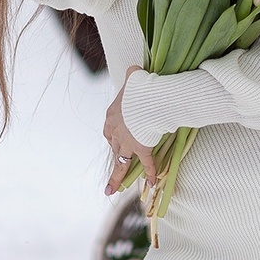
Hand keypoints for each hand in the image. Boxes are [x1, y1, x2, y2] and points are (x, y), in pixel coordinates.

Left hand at [104, 65, 156, 194]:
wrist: (148, 99)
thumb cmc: (140, 87)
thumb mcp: (134, 77)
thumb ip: (133, 75)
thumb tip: (135, 69)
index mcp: (112, 116)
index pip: (108, 130)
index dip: (112, 136)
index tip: (114, 139)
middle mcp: (116, 131)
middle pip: (114, 146)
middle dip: (116, 154)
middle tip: (117, 163)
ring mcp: (128, 142)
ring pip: (120, 162)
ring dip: (116, 177)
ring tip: (111, 190)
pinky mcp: (142, 148)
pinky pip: (147, 163)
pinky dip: (150, 173)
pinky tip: (151, 184)